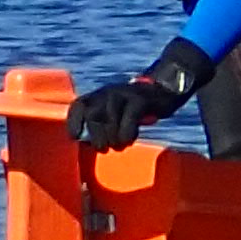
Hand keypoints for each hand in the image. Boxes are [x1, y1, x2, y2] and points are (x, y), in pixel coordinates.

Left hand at [68, 38, 212, 152]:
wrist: (166, 90)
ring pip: (110, 118)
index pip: (79, 105)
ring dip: (113, 137)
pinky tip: (130, 141)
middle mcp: (108, 92)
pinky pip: (129, 118)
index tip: (75, 137)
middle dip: (97, 136)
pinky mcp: (140, 99)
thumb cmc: (138, 109)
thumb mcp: (117, 113)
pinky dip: (127, 133)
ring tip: (120, 147)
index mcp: (99, 95)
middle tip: (105, 149)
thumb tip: (96, 145)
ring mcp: (123, 93)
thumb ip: (104, 123)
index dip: (74, 122)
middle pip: (93, 115)